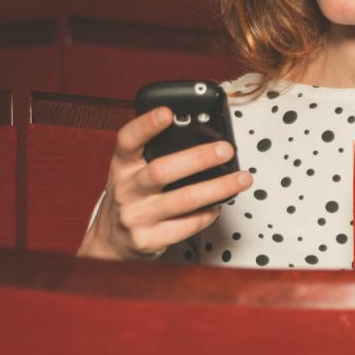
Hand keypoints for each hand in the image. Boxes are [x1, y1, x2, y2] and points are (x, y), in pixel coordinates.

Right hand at [77, 107, 252, 260]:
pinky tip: (219, 206)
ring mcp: (137, 216)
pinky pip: (187, 226)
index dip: (146, 125)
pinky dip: (208, 214)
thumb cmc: (132, 199)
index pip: (128, 141)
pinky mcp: (149, 240)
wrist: (112, 241)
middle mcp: (126, 190)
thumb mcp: (132, 172)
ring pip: (184, 200)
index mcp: (122, 166)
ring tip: (241, 179)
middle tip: (226, 150)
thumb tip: (203, 140)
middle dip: (199, 158)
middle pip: (162, 171)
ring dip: (218, 188)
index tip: (167, 113)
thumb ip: (155, 155)